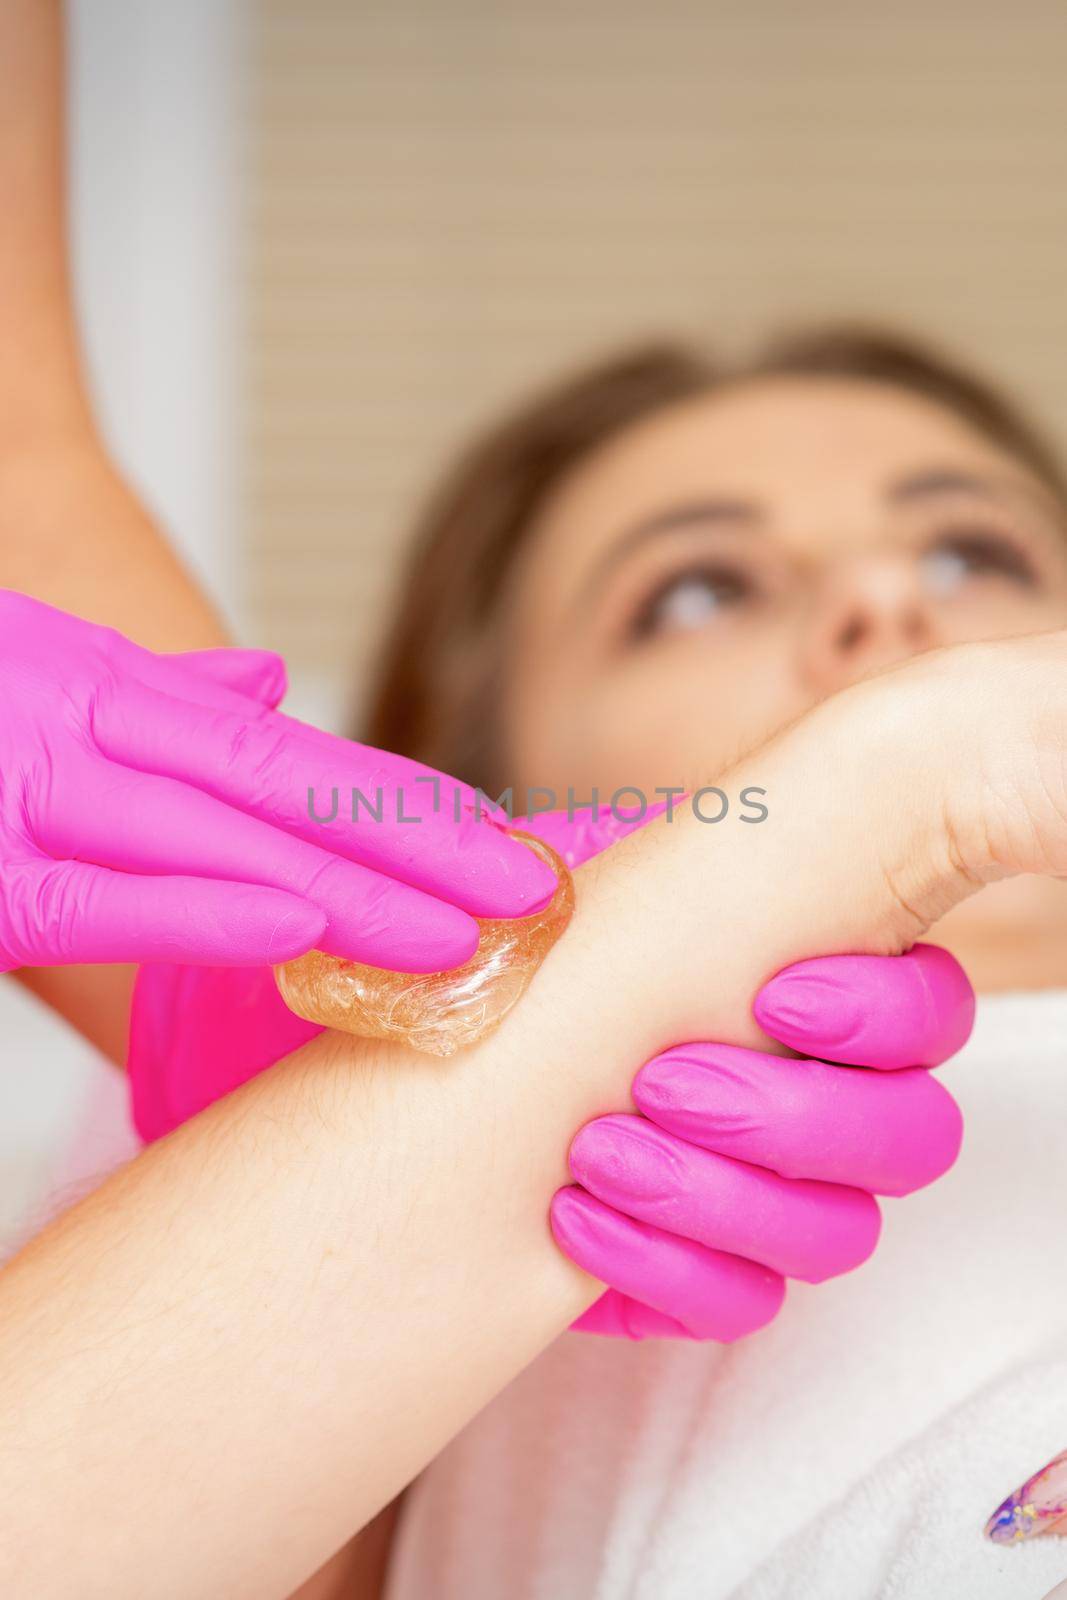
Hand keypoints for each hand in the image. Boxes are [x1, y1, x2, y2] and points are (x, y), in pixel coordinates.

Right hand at [0, 591, 553, 971]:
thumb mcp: (42, 670)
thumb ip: (159, 692)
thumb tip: (266, 684)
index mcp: (114, 687)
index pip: (285, 750)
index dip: (396, 797)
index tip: (494, 837)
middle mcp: (91, 726)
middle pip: (282, 786)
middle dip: (416, 844)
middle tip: (528, 894)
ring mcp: (34, 796)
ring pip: (217, 836)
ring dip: (347, 883)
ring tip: (458, 935)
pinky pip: (99, 901)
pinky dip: (201, 911)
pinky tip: (301, 930)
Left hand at [521, 810, 972, 1340]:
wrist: (432, 1073)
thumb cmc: (524, 965)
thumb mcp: (589, 889)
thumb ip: (683, 859)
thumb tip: (730, 826)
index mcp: (817, 990)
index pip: (931, 1015)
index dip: (880, 1015)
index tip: (776, 993)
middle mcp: (822, 1096)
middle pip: (910, 1137)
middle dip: (789, 1114)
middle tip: (661, 1079)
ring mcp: (776, 1195)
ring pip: (835, 1234)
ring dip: (716, 1194)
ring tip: (592, 1149)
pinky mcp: (712, 1272)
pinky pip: (743, 1304)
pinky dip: (664, 1268)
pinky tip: (572, 1220)